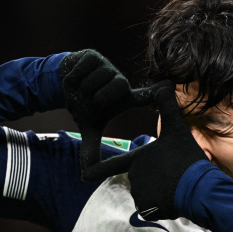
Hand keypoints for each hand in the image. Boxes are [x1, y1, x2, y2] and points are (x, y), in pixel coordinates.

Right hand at [60, 49, 166, 174]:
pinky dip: (73, 78)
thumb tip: (86, 176)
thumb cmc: (84, 104)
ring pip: (96, 78)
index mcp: (123, 97)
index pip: (143, 96)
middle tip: (89, 101)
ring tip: (80, 91)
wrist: (64, 84)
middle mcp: (119, 80)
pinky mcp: (93, 56)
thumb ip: (91, 148)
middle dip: (96, 96)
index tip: (168, 88)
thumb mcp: (89, 127)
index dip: (155, 93)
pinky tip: (73, 81)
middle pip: (113, 87)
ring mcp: (107, 66)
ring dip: (82, 88)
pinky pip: (83, 68)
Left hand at [82, 81, 208, 220]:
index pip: (113, 164)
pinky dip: (161, 206)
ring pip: (146, 193)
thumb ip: (168, 108)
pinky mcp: (148, 209)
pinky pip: (151, 208)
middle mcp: (134, 176)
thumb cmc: (187, 158)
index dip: (97, 170)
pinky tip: (174, 199)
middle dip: (155, 179)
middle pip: (141, 178)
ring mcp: (140, 194)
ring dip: (158, 192)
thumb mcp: (178, 130)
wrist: (199, 189)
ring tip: (175, 186)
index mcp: (137, 158)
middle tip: (173, 175)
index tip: (84, 175)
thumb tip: (165, 84)